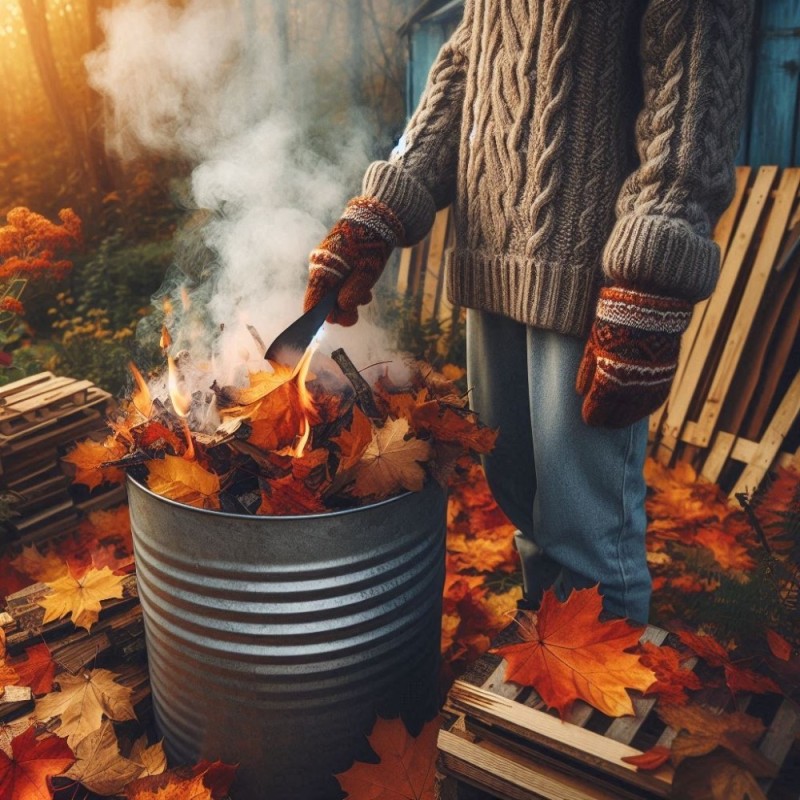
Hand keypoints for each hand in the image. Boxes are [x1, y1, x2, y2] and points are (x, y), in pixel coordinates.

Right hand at [304, 196, 403, 325]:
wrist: (376, 218)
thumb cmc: (370, 244)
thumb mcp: (367, 273)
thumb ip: (353, 294)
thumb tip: (342, 309)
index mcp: (322, 270)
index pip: (312, 303)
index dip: (322, 317)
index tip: (337, 321)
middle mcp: (320, 268)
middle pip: (323, 302)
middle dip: (341, 310)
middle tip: (356, 314)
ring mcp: (328, 266)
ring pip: (333, 295)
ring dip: (349, 301)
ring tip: (365, 296)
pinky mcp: (336, 265)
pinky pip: (339, 285)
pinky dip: (351, 291)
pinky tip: (365, 289)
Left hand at [576, 285, 691, 427]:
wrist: (650, 305)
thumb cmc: (615, 323)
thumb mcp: (594, 345)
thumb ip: (588, 371)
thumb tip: (581, 392)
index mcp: (610, 377)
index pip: (598, 407)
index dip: (592, 414)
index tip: (588, 418)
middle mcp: (632, 384)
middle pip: (617, 413)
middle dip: (606, 419)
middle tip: (600, 421)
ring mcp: (651, 381)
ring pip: (637, 411)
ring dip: (625, 418)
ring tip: (615, 421)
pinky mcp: (666, 376)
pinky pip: (654, 401)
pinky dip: (643, 409)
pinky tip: (636, 410)